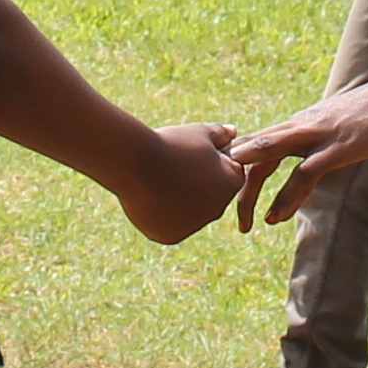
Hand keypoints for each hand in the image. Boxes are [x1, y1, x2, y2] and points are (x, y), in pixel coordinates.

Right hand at [119, 123, 244, 244]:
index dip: (208, 162)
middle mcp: (217, 209)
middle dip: (196, 183)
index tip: (187, 153)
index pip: (228, 174)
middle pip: (210, 196)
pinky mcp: (172, 236)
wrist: (135, 164)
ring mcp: (195, 225)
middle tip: (171, 165)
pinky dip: (162, 213)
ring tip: (158, 179)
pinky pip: (170, 224)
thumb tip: (232, 131)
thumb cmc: (170, 144)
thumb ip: (220, 134)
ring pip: (190, 212)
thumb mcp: (198, 132)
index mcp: (230, 183)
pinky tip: (150, 196)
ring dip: (180, 200)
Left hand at [226, 77, 367, 230]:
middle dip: (236, 183)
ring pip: (269, 155)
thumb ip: (320, 139)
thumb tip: (310, 156)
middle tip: (229, 216)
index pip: (257, 143)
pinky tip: (277, 216)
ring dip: (252, 189)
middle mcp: (300, 125)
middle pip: (253, 151)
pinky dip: (287, 196)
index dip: (240, 167)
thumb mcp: (339, 126)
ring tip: (244, 220)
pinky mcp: (336, 147)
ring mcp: (317, 135)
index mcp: (299, 123)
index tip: (229, 194)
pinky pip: (303, 173)